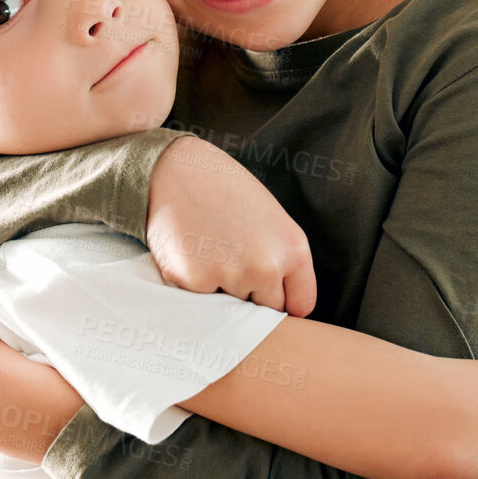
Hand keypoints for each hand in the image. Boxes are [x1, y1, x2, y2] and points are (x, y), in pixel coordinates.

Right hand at [146, 135, 316, 314]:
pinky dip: (192, 284)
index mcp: (293, 249)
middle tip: (229, 256)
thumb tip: (280, 307)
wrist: (178, 168)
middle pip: (264, 310)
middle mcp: (267, 266)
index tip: (266, 288)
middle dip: (249, 294)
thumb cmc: (225, 191)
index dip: (281, 298)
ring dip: (219, 290)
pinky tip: (189, 252)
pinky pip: (200, 300)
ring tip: (208, 249)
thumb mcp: (271, 220)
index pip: (300, 305)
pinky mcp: (195, 281)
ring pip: (231, 308)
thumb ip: (282, 262)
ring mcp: (231, 275)